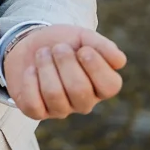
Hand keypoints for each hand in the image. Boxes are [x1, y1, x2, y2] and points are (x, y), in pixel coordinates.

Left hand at [4, 25, 125, 119]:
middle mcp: (85, 102)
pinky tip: (31, 70)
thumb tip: (120, 61)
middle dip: (65, 62)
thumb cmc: (62, 42)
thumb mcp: (83, 37)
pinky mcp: (37, 113)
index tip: (83, 49)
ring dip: (45, 67)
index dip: (96, 66)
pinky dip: (30, 81)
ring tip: (43, 53)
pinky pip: (34, 104)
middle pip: (79, 89)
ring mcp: (61, 110)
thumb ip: (102, 46)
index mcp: (102, 85)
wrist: (30, 44)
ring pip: (54, 95)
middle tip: (58, 47)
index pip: (110, 86)